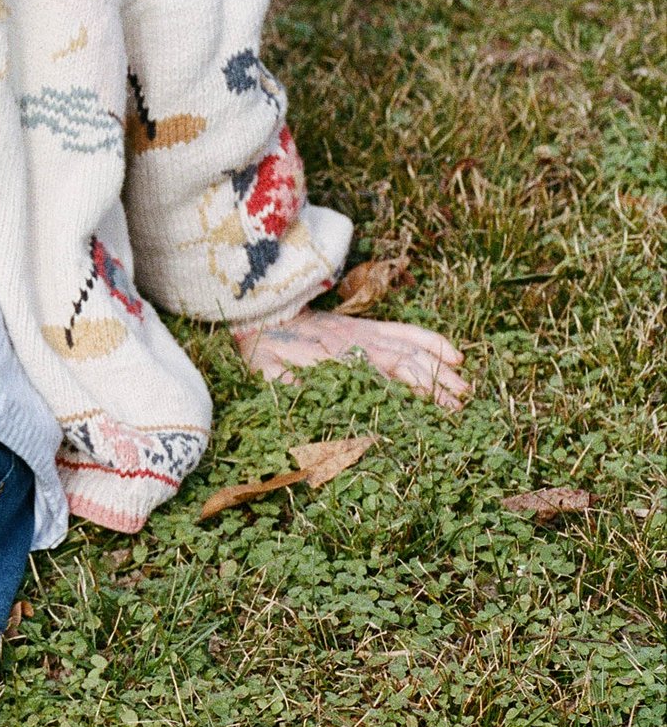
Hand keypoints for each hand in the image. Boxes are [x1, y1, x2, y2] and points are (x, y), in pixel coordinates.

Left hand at [233, 309, 467, 410]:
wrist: (262, 310)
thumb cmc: (263, 349)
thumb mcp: (266, 371)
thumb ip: (285, 386)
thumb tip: (305, 405)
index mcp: (336, 359)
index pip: (380, 379)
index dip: (407, 395)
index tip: (432, 415)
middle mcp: (357, 345)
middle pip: (404, 365)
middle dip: (433, 388)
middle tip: (458, 411)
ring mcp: (366, 334)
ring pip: (411, 350)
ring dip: (439, 369)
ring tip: (465, 390)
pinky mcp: (368, 328)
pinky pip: (404, 332)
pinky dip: (430, 341)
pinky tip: (454, 355)